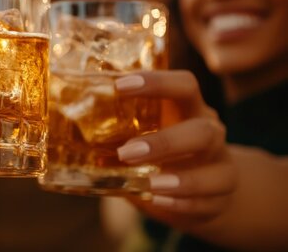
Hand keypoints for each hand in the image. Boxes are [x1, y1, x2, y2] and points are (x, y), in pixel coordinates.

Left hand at [114, 71, 236, 227]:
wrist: (199, 187)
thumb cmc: (159, 153)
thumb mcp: (141, 133)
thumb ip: (115, 130)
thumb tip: (66, 128)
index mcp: (188, 109)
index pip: (184, 85)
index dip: (156, 82)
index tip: (120, 86)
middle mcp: (210, 134)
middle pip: (202, 131)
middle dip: (165, 142)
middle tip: (127, 152)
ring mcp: (221, 167)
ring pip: (216, 172)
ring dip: (181, 181)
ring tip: (150, 186)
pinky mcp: (222, 198)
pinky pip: (208, 203)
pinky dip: (183, 204)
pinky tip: (158, 202)